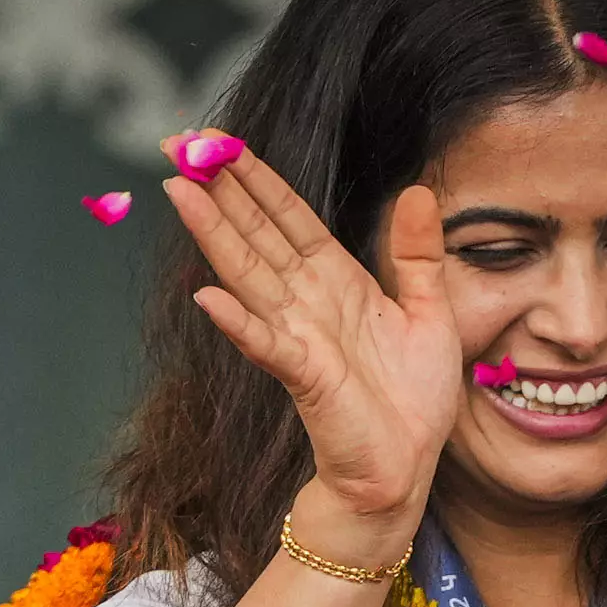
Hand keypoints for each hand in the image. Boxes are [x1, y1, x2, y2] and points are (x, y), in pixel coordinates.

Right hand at [168, 154, 463, 551]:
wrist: (406, 467)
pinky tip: (210, 297)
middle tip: (175, 143)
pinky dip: (240, 323)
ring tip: (179, 193)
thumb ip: (418, 255)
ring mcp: (300, 337)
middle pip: (256, 233)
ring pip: (249, 274)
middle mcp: (308, 301)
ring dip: (214, 235)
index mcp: (336, 280)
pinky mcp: (305, 377)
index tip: (220, 139)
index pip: (288, 216)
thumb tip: (418, 192)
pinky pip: (268, 345)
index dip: (255, 177)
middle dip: (218, 188)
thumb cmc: (412, 399)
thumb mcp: (430, 312)